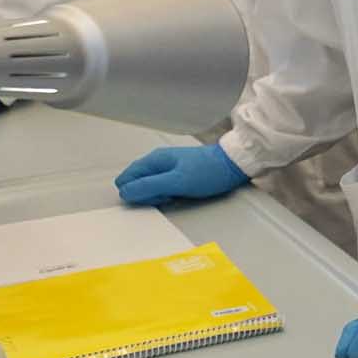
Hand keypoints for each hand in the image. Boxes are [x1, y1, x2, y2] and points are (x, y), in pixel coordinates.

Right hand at [115, 143, 249, 205]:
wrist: (234, 164)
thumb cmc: (207, 172)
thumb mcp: (177, 182)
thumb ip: (149, 187)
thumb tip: (124, 193)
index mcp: (152, 160)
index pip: (125, 180)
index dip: (136, 193)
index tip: (156, 196)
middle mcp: (156, 162)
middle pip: (136, 184)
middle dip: (147, 195)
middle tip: (169, 196)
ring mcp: (167, 167)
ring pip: (149, 187)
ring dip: (159, 196)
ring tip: (177, 195)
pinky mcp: (177, 174)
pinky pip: (162, 187)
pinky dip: (168, 193)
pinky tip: (181, 194)